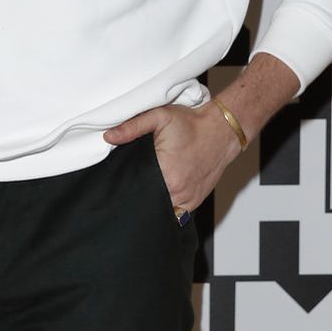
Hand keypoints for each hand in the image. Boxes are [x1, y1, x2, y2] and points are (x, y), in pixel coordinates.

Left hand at [103, 103, 239, 211]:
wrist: (222, 130)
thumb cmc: (192, 124)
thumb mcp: (159, 117)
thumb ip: (132, 127)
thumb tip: (109, 136)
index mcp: (165, 173)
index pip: (138, 191)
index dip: (128, 191)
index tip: (121, 188)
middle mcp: (177, 190)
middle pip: (150, 204)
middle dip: (140, 199)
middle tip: (132, 191)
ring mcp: (188, 198)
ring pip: (164, 212)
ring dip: (155, 205)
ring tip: (146, 195)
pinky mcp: (196, 201)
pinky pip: (178, 213)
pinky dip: (169, 207)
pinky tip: (162, 197)